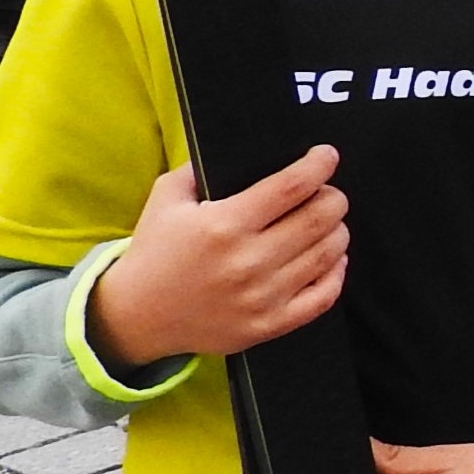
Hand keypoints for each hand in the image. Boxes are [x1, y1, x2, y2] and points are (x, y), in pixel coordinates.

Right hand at [88, 146, 347, 368]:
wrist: (136, 317)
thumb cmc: (155, 252)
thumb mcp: (167, 199)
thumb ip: (199, 168)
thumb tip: (240, 148)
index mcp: (224, 225)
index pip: (292, 186)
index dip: (319, 165)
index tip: (327, 156)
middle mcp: (248, 261)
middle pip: (319, 219)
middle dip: (334, 198)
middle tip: (329, 192)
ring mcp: (262, 297)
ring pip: (327, 254)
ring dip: (337, 231)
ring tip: (328, 223)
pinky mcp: (269, 325)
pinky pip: (324, 297)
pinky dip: (337, 272)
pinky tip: (332, 259)